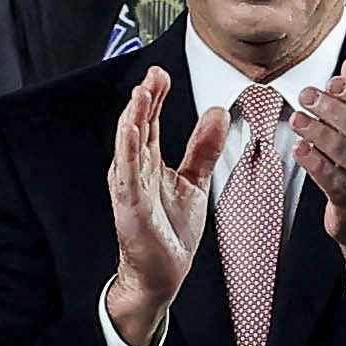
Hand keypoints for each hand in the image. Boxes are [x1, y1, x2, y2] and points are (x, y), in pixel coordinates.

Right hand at [103, 68, 221, 345]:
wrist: (163, 272)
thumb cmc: (171, 229)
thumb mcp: (195, 181)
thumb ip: (203, 148)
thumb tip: (218, 112)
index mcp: (149, 162)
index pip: (152, 121)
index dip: (156, 97)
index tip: (162, 73)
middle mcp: (136, 169)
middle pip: (139, 126)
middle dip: (146, 99)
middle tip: (154, 74)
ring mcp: (130, 186)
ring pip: (129, 144)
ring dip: (134, 117)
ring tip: (142, 92)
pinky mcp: (129, 204)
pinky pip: (127, 172)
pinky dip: (128, 149)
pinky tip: (131, 130)